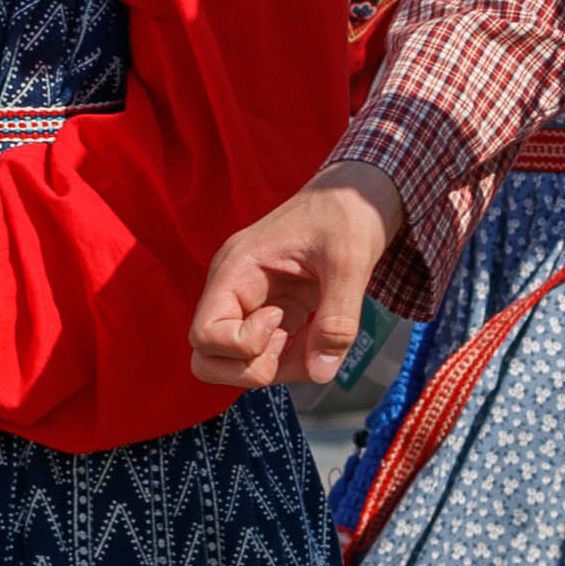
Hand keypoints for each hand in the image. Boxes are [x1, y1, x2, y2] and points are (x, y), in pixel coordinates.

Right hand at [191, 164, 405, 390]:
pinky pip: (272, 357)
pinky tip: (322, 337)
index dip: (241, 346)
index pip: (204, 335)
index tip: (280, 317)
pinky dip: (297, 361)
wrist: (360, 194)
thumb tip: (322, 371)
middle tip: (290, 343)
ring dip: (281, 368)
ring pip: (241, 366)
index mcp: (237, 269)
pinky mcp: (278, 315)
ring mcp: (254, 306)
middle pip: (208, 359)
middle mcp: (236, 291)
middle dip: (252, 369)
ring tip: (319, 338)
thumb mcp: (350, 260)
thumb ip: (338, 318)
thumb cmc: (348, 213)